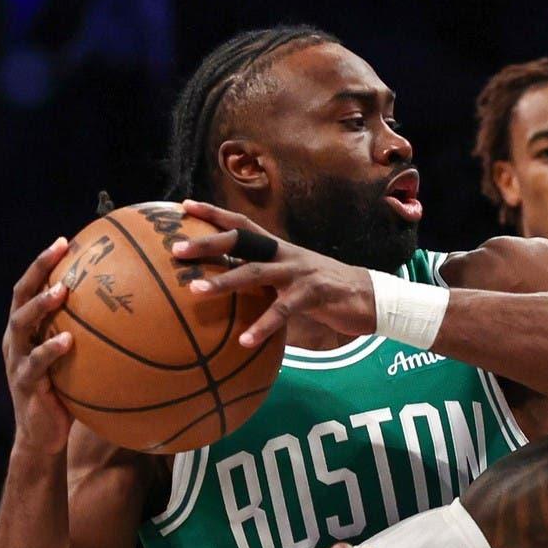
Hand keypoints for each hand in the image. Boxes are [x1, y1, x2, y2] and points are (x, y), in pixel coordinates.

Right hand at [4, 237, 76, 455]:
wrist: (43, 437)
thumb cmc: (66, 394)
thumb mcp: (76, 362)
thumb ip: (92, 339)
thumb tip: (135, 319)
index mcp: (25, 330)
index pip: (29, 288)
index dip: (42, 263)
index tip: (64, 241)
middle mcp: (16, 340)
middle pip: (20, 296)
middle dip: (37, 270)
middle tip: (59, 250)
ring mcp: (17, 361)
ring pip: (21, 325)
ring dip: (41, 305)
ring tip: (61, 291)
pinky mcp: (25, 385)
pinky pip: (36, 364)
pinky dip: (50, 350)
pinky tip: (67, 341)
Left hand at [171, 199, 376, 347]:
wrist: (371, 297)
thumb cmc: (325, 291)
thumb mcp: (292, 278)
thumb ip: (266, 280)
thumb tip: (232, 290)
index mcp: (279, 248)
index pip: (242, 224)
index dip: (214, 213)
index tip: (183, 206)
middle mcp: (286, 254)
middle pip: (242, 242)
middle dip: (208, 244)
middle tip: (176, 250)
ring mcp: (300, 272)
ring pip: (256, 273)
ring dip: (224, 282)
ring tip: (195, 292)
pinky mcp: (314, 294)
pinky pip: (283, 310)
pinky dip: (263, 326)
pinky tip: (245, 341)